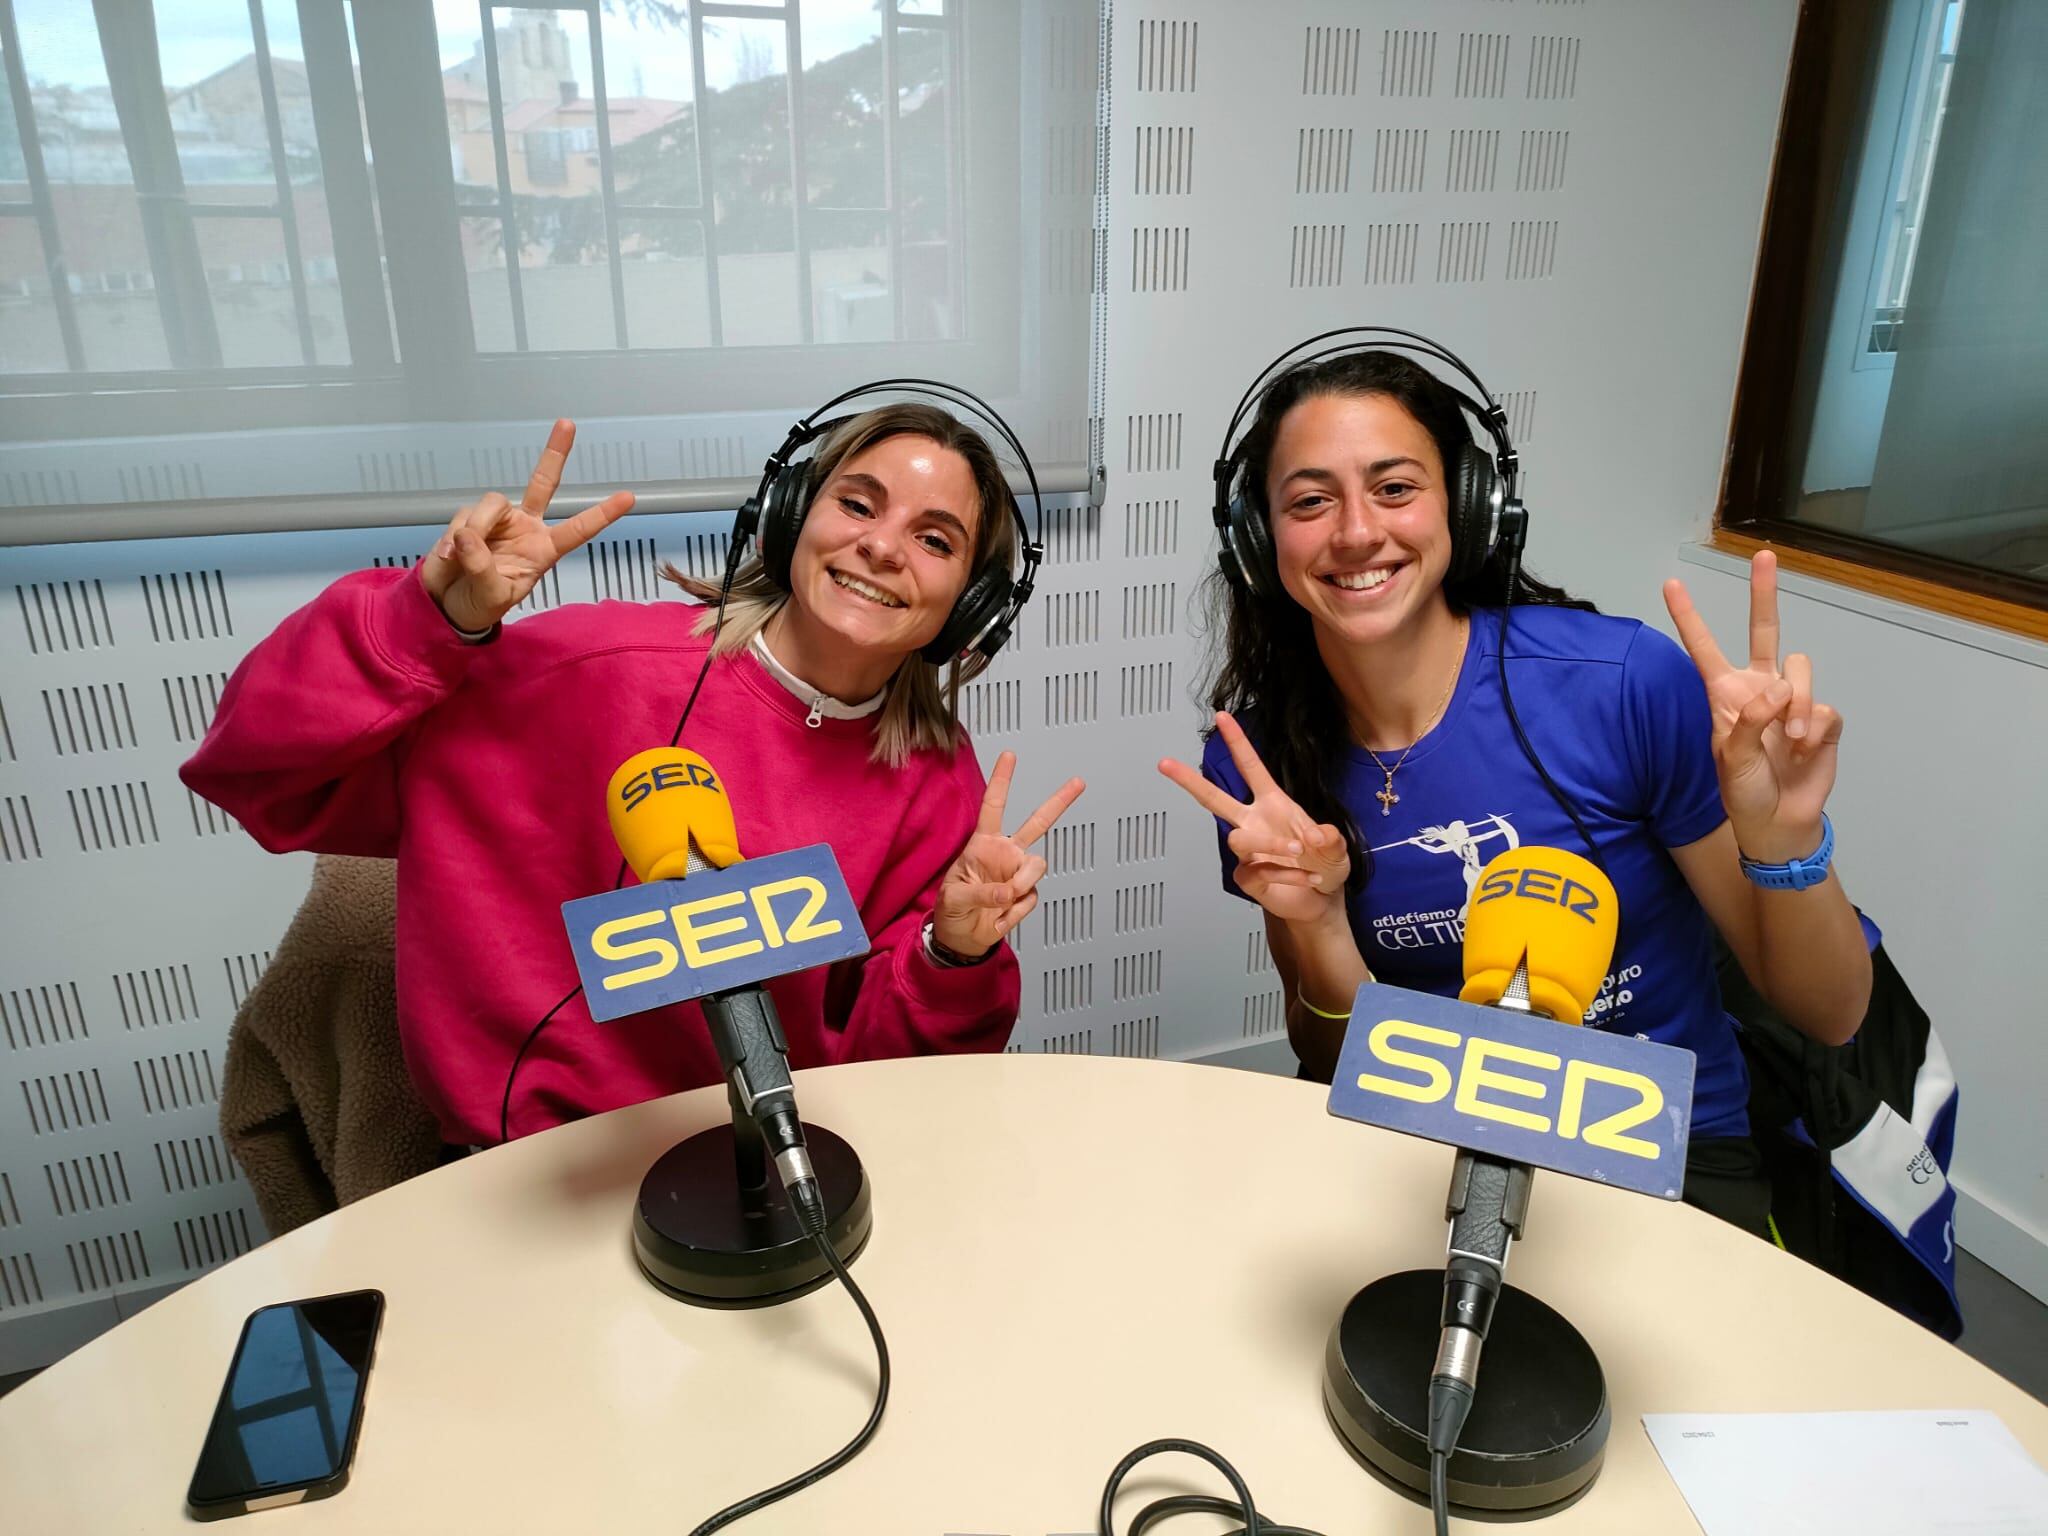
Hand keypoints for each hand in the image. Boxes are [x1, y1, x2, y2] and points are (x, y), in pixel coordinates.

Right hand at [419, 419, 635, 633]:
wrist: (448, 604)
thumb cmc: (479, 604)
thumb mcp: (491, 596)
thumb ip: (483, 569)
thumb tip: (468, 536)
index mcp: (544, 549)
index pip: (578, 529)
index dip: (602, 514)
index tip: (629, 497)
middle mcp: (525, 527)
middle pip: (542, 483)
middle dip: (554, 453)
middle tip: (568, 424)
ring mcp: (497, 520)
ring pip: (492, 504)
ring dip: (477, 529)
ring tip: (461, 557)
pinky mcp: (469, 518)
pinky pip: (464, 517)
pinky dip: (454, 538)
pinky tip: (450, 557)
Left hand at [931, 752, 1086, 958]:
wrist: (963, 939)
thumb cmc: (952, 911)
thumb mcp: (955, 898)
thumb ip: (981, 893)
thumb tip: (1008, 892)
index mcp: (983, 845)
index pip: (994, 806)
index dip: (1002, 780)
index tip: (1010, 756)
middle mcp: (1005, 854)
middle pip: (1038, 822)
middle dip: (1059, 801)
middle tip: (1077, 782)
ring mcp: (1018, 874)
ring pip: (1037, 866)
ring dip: (1021, 885)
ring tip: (1001, 900)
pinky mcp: (1026, 894)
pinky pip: (1031, 898)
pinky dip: (1015, 912)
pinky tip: (1000, 916)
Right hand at [1159, 711, 1351, 925]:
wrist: (1322, 901)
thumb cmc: (1326, 866)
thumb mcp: (1338, 848)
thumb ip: (1330, 838)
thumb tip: (1316, 835)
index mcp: (1274, 804)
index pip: (1250, 767)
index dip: (1237, 742)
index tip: (1222, 717)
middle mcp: (1256, 823)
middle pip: (1214, 798)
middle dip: (1189, 781)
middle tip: (1165, 764)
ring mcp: (1249, 851)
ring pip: (1239, 839)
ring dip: (1270, 844)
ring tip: (1297, 852)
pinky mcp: (1247, 877)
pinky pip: (1255, 871)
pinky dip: (1284, 874)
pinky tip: (1304, 878)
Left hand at [1663, 550, 1842, 862]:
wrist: (1780, 822)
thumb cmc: (1744, 792)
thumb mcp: (1730, 760)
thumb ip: (1749, 721)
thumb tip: (1779, 688)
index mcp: (1725, 695)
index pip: (1704, 649)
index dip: (1689, 618)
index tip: (1670, 584)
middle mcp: (1759, 689)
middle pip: (1764, 630)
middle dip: (1764, 593)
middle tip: (1764, 555)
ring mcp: (1793, 700)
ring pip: (1800, 668)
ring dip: (1798, 703)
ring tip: (1792, 738)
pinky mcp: (1823, 717)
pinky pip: (1824, 705)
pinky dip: (1815, 727)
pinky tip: (1804, 749)